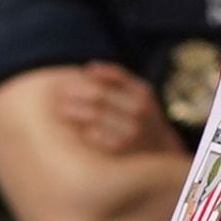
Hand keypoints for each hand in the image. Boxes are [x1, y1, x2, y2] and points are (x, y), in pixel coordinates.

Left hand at [37, 59, 163, 159]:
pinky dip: (82, 130)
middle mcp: (139, 110)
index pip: (107, 79)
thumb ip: (117, 76)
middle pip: (98, 96)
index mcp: (141, 92)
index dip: (82, 81)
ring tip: (62, 111)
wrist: (161, 151)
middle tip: (59, 97)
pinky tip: (75, 130)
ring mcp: (131, 129)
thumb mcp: (139, 92)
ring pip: (95, 115)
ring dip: (75, 111)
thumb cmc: (143, 115)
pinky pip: (95, 135)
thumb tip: (88, 68)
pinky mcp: (122, 148)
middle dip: (75, 94)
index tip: (66, 84)